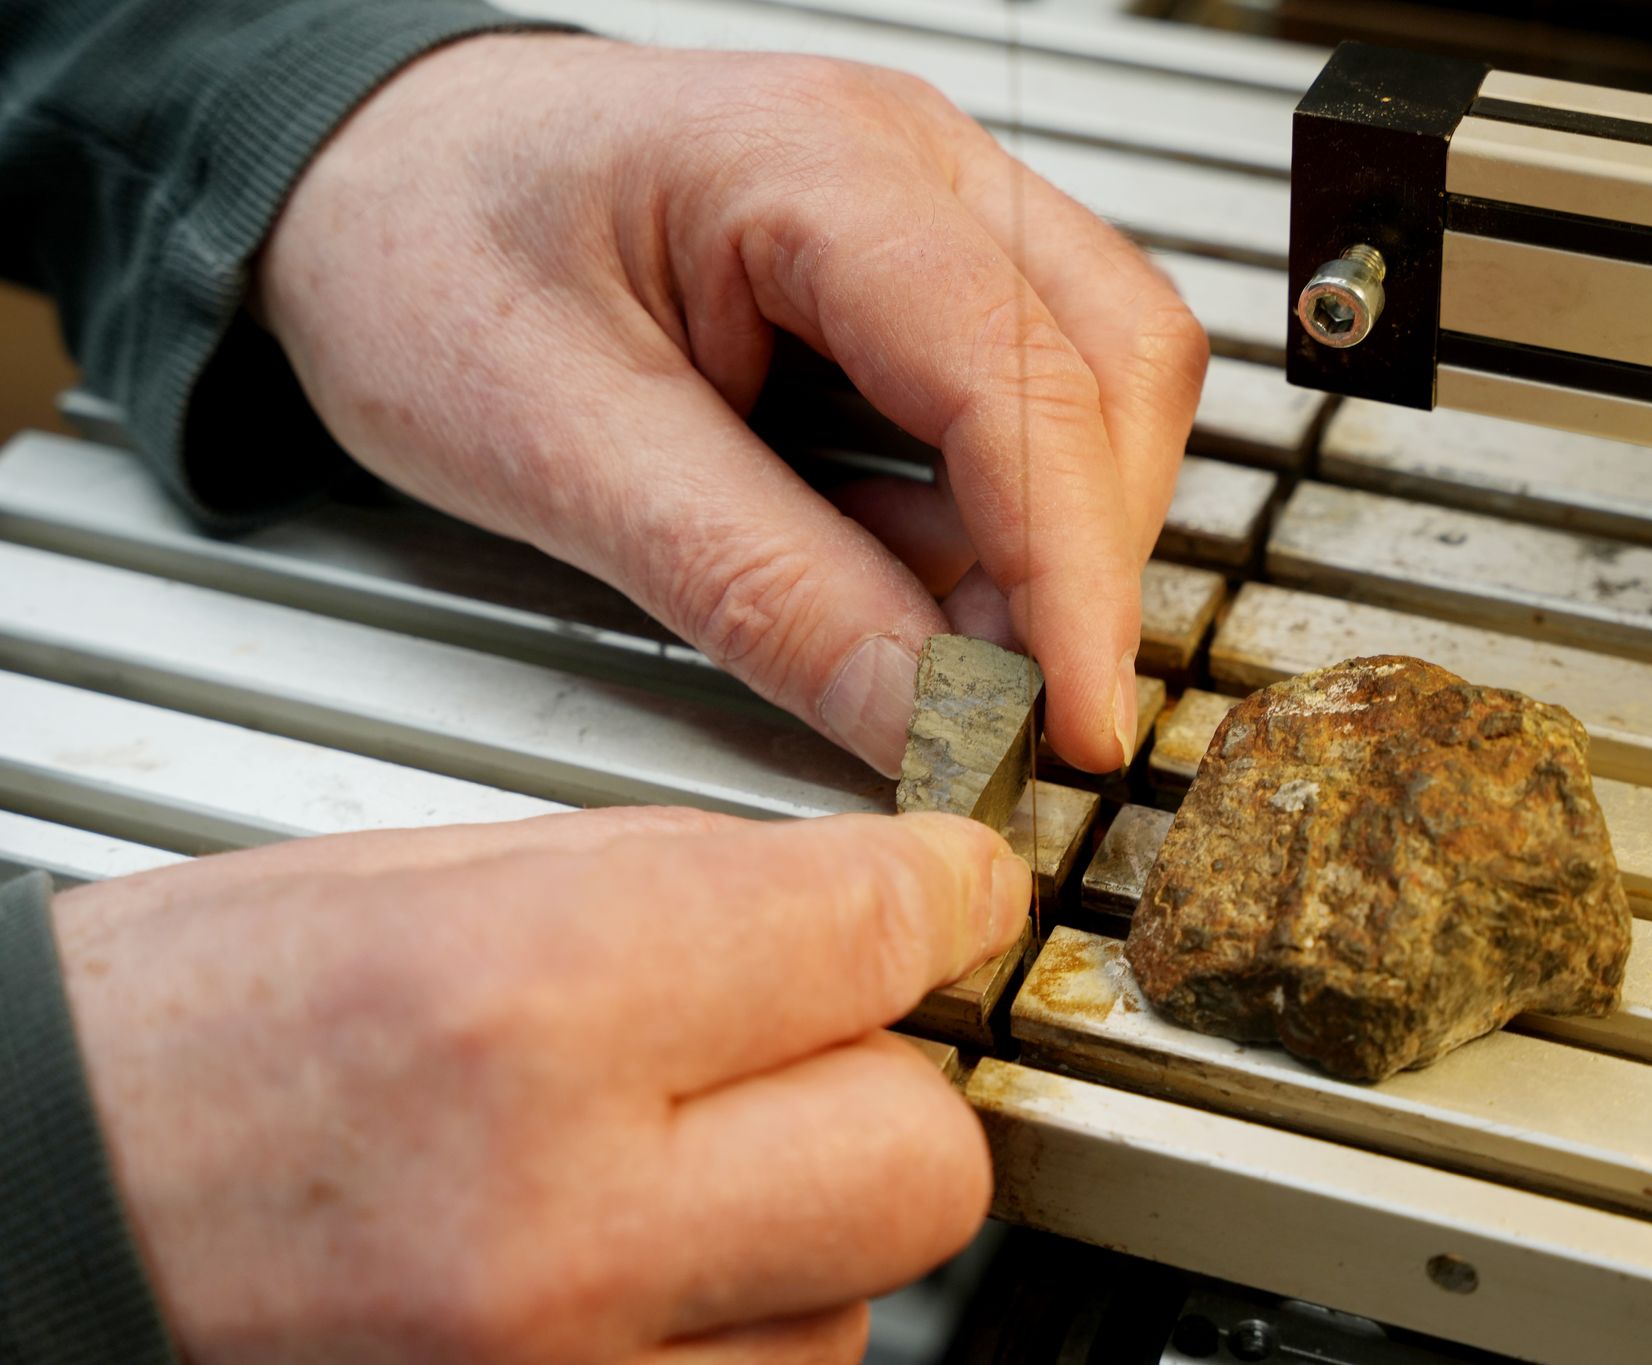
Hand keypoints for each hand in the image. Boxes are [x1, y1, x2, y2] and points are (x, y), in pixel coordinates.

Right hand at [54, 807, 1030, 1362]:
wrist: (29, 1223)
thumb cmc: (182, 1048)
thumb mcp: (432, 882)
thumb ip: (690, 891)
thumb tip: (884, 904)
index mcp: (527, 1006)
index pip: (878, 934)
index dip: (939, 894)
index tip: (946, 890)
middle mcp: (564, 1230)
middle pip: (923, 1160)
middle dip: (890, 1084)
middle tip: (807, 1044)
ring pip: (860, 1302)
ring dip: (799, 1225)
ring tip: (647, 1172)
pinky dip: (732, 1328)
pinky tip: (619, 1270)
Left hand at [255, 36, 1206, 774]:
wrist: (366, 172)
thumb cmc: (419, 253)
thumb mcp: (557, 446)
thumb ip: (757, 586)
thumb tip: (930, 717)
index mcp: (813, 164)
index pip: (1018, 378)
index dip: (1068, 572)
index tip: (1075, 723)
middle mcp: (910, 160)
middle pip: (1115, 365)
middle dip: (1080, 557)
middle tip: (1000, 705)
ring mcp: (930, 205)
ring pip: (1103, 379)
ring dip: (1054, 536)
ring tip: (940, 644)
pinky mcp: (918, 270)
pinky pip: (1029, 393)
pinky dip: (999, 512)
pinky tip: (906, 568)